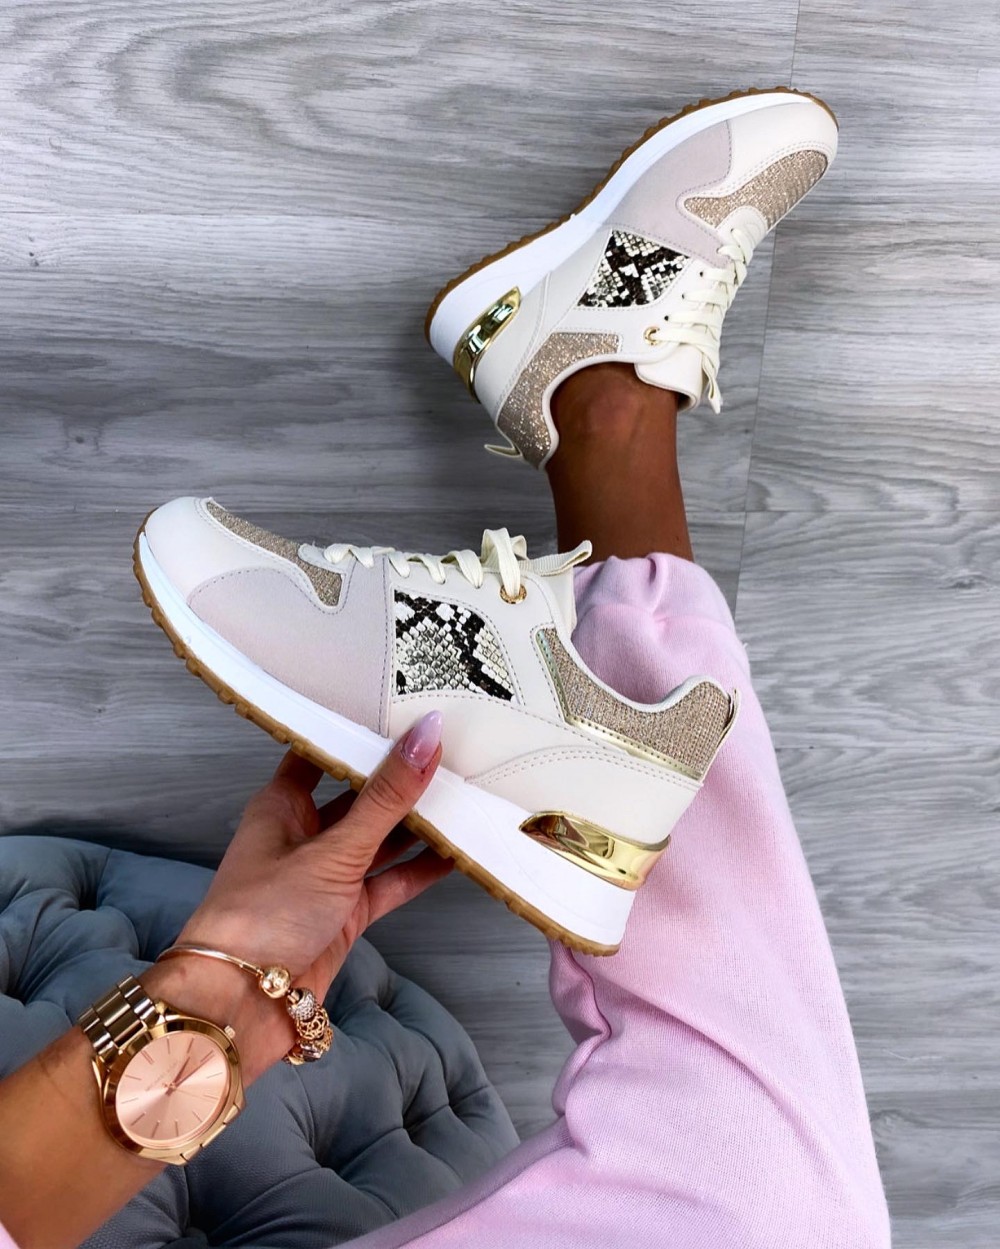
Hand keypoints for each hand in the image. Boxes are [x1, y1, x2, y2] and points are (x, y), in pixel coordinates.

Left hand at [146, 711, 451, 1076]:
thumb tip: (426, 734)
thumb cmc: (265, 914)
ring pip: (379, 839)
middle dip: (399, 775)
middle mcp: (303, 835)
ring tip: (466, 789)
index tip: (402, 704)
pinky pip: (390, 881)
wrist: (240, 1005)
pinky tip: (458, 852)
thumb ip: (386, 797)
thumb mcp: (333, 849)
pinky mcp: (346, 913)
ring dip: (416, 822)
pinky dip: (421, 869)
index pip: (322, 751)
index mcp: (282, 804)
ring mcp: (326, 876)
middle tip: (451, 743)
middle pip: (359, 794)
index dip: (358, 729)